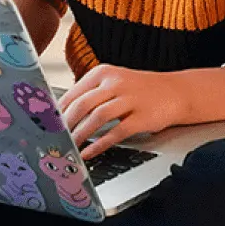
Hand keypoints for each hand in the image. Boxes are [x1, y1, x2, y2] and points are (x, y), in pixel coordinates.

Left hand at [55, 64, 224, 159]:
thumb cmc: (140, 90)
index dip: (58, 112)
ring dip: (80, 135)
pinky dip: (100, 144)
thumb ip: (91, 94)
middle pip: (82, 105)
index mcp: (103, 73)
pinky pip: (115, 132)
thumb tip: (62, 114)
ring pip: (96, 118)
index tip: (48, 125)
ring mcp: (129, 99)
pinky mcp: (141, 116)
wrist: (176, 91)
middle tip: (56, 138)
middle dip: (65, 125)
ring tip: (71, 147)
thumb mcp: (114, 83)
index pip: (73, 93)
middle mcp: (115, 83)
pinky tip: (90, 152)